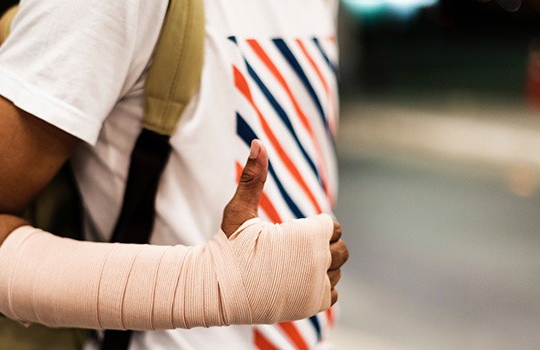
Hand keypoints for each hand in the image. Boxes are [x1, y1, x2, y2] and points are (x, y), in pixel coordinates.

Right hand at [221, 139, 348, 305]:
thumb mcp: (240, 210)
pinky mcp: (313, 305)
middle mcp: (320, 262)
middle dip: (323, 247)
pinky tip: (295, 282)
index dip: (313, 227)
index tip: (293, 232)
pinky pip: (331, 293)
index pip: (331, 227)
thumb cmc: (228, 247)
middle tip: (294, 249)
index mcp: (308, 236)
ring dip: (322, 267)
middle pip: (341, 249)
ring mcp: (318, 286)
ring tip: (292, 266)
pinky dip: (318, 287)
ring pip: (336, 271)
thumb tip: (257, 141)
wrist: (217, 290)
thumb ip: (253, 177)